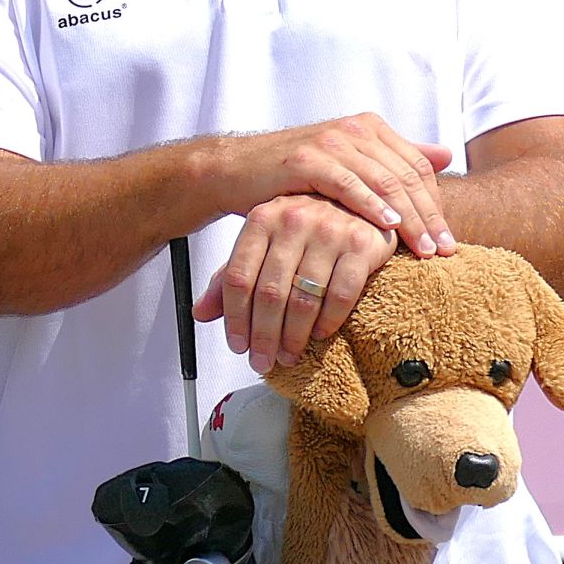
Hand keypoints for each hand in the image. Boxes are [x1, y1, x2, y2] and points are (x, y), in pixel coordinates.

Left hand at [199, 194, 403, 369]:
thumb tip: (201, 312)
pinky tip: (319, 335)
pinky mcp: (362, 246)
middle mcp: (292, 221)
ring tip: (287, 355)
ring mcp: (329, 232)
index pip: (237, 277)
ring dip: (293, 336)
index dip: (234, 317)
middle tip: (262, 360)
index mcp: (261, 219)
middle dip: (263, 336)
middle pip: (269, 293)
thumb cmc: (308, 226)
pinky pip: (340, 296)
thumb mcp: (266, 242)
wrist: (360, 203)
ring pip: (303, 299)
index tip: (237, 344)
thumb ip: (233, 275)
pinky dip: (327, 322)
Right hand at [214, 113, 456, 256]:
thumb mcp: (348, 164)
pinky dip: (372, 205)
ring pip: (385, 181)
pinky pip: (349, 184)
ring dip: (409, 218)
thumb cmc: (294, 176)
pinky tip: (388, 228)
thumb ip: (393, 158)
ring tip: (423, 249)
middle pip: (407, 175)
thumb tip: (445, 155)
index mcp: (369, 127)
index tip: (449, 240)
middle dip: (429, 217)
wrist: (236, 171)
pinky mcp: (307, 158)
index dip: (437, 204)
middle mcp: (354, 128)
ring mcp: (330, 141)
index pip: (418, 167)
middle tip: (445, 251)